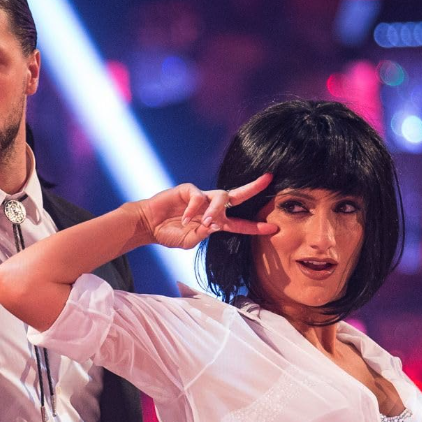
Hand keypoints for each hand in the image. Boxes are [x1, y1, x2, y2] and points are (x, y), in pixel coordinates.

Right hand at [133, 174, 275, 249]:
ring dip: (215, 210)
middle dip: (253, 188)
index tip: (273, 228)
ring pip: (220, 196)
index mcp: (215, 222)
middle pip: (237, 196)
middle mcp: (211, 207)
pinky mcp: (189, 190)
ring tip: (205, 222)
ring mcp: (201, 197)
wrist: (149, 225)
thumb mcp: (189, 241)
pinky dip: (193, 209)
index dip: (255, 227)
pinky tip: (184, 218)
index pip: (239, 224)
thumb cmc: (168, 234)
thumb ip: (202, 234)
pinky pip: (198, 197)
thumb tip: (214, 224)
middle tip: (268, 179)